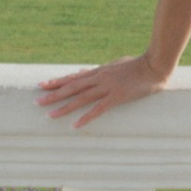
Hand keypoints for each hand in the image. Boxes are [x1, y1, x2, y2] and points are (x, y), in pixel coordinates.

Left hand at [37, 51, 171, 127]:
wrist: (154, 65)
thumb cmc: (137, 65)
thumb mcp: (114, 65)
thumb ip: (99, 70)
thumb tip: (83, 71)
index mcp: (98, 71)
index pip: (73, 77)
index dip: (56, 82)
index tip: (42, 85)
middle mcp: (99, 78)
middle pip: (71, 87)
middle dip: (53, 94)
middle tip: (37, 101)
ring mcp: (107, 87)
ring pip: (81, 98)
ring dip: (64, 107)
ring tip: (50, 115)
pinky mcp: (117, 97)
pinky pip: (98, 109)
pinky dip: (86, 117)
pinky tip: (76, 125)